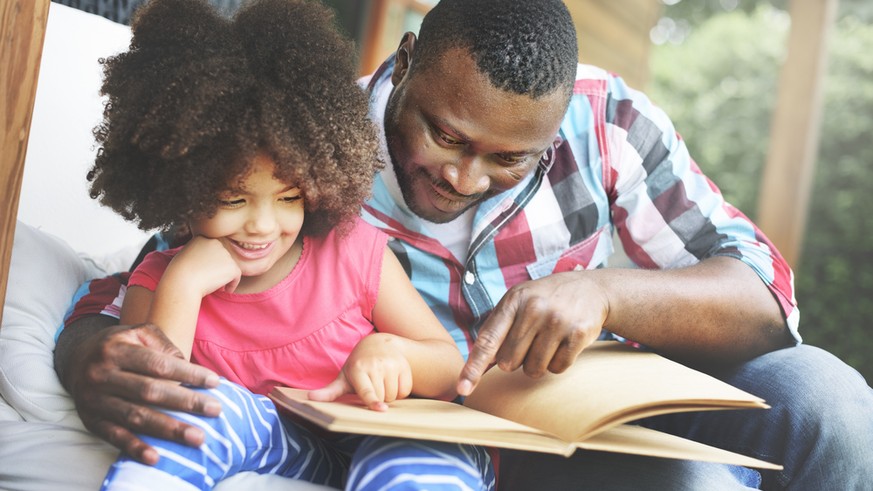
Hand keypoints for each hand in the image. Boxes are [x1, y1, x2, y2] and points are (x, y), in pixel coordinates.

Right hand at [56, 318, 220, 464]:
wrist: (74, 360)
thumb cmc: (119, 346)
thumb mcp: (137, 333)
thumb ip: (163, 344)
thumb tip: (187, 366)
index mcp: (116, 350)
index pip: (158, 364)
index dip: (187, 373)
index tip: (214, 382)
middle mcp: (102, 375)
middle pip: (150, 391)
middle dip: (186, 402)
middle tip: (215, 410)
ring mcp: (95, 400)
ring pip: (136, 417)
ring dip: (168, 430)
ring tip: (197, 438)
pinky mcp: (91, 421)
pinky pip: (115, 436)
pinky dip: (135, 448)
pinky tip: (156, 457)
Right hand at [168, 236, 240, 294]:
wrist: (182, 282)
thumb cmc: (179, 273)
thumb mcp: (185, 256)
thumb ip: (197, 253)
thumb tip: (209, 261)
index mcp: (202, 238)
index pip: (212, 250)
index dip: (210, 262)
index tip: (204, 273)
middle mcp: (215, 242)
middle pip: (222, 257)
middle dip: (219, 268)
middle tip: (210, 280)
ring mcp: (225, 253)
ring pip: (229, 267)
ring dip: (224, 276)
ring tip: (213, 285)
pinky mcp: (232, 266)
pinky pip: (236, 276)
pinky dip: (232, 284)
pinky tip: (223, 290)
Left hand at [308, 334, 412, 410]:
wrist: (377, 344)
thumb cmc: (357, 366)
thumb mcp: (343, 378)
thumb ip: (329, 391)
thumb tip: (310, 398)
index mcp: (359, 370)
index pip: (367, 391)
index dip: (373, 401)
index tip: (380, 409)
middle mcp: (376, 365)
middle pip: (382, 397)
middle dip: (378, 399)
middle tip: (372, 388)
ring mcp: (391, 364)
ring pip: (394, 395)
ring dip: (389, 396)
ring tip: (381, 384)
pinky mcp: (404, 365)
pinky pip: (405, 389)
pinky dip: (400, 391)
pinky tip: (392, 381)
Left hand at [457, 272, 606, 395]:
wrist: (591, 289)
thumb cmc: (546, 300)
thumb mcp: (518, 301)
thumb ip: (496, 329)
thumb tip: (478, 366)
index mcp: (513, 300)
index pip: (488, 340)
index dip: (474, 367)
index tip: (462, 388)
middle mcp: (534, 309)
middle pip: (510, 362)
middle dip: (517, 359)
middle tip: (531, 339)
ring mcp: (557, 321)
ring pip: (533, 369)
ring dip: (538, 364)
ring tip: (548, 341)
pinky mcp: (578, 334)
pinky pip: (557, 368)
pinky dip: (558, 363)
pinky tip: (564, 343)